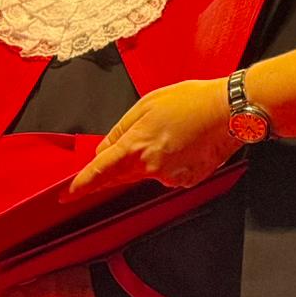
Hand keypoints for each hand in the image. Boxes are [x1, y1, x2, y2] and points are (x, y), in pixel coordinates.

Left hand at [63, 78, 239, 201]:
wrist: (229, 111)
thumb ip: (121, 129)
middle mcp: (151, 167)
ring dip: (151, 158)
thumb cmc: (191, 101)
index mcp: (136, 145)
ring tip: (173, 131)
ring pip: (148, 173)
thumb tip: (104, 149)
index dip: (80, 185)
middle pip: (121, 175)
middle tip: (137, 142)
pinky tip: (185, 143)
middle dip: (118, 166)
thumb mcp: (147, 103)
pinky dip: (171, 162)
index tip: (65, 195)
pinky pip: (169, 175)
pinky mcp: (187, 181)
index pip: (99, 172)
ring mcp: (170, 177)